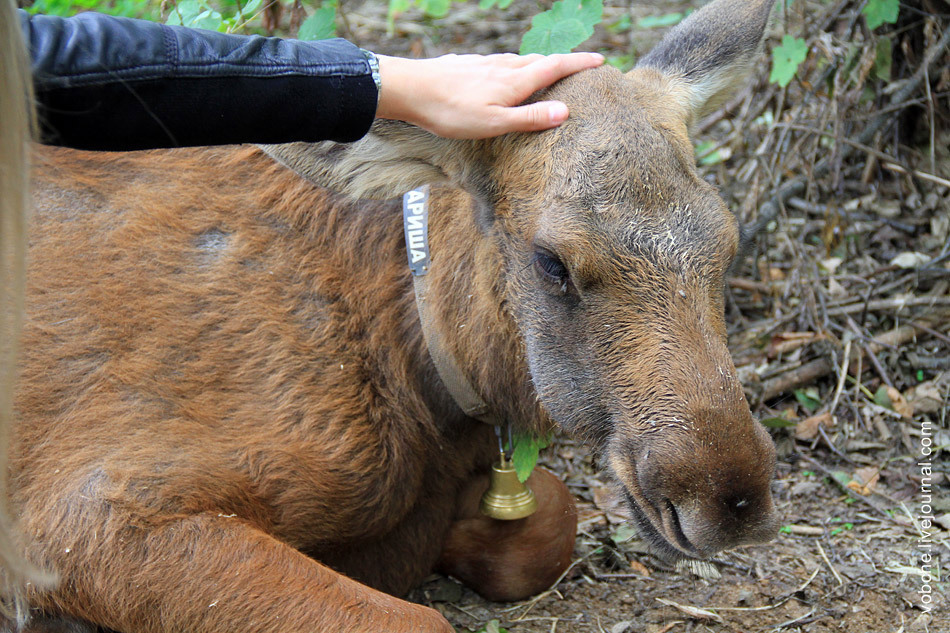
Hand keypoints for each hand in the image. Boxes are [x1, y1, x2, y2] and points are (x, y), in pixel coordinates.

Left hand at [375, 52, 604, 138]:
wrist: (410, 90)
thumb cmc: (451, 112)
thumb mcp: (494, 124)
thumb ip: (529, 118)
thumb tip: (565, 111)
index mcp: (514, 81)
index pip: (555, 67)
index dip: (579, 63)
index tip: (601, 60)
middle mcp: (503, 67)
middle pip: (539, 61)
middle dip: (563, 62)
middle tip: (580, 65)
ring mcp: (484, 64)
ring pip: (518, 61)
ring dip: (537, 64)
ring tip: (547, 70)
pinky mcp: (467, 66)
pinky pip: (498, 64)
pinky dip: (513, 67)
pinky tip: (504, 73)